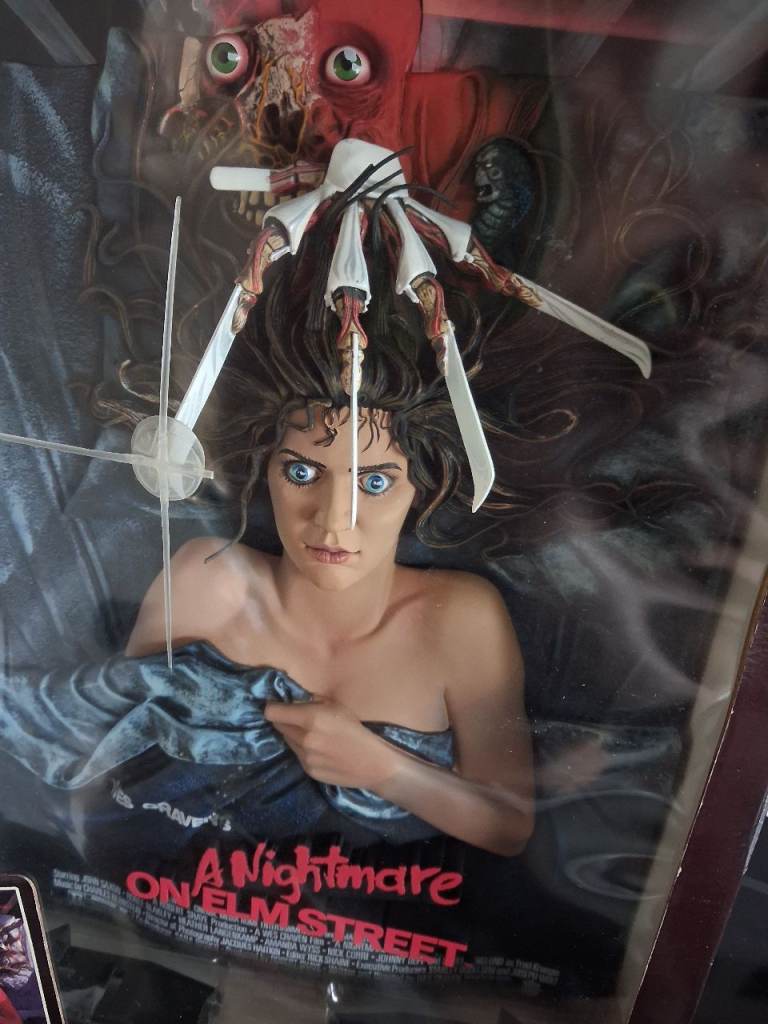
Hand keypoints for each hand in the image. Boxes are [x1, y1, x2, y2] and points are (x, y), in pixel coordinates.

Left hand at [264, 697, 400, 789]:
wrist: (373, 764)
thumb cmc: (358, 730)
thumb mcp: (338, 707)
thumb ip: (314, 701)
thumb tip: (296, 699)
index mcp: (312, 717)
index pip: (273, 712)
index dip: (273, 707)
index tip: (278, 705)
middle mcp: (304, 738)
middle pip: (278, 726)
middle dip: (284, 720)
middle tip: (294, 717)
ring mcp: (305, 757)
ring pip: (287, 741)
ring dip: (293, 735)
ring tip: (310, 733)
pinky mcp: (308, 770)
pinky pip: (297, 754)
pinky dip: (302, 749)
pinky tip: (319, 748)